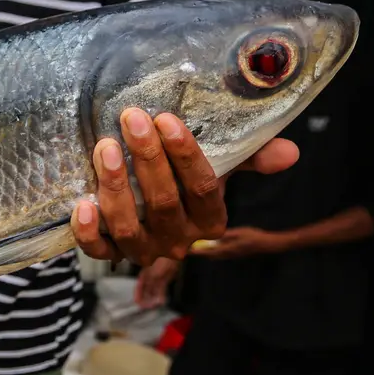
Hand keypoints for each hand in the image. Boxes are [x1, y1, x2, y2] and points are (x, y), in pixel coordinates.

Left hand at [72, 108, 298, 265]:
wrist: (145, 203)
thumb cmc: (183, 177)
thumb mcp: (219, 165)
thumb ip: (250, 156)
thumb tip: (291, 152)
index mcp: (210, 221)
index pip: (204, 189)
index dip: (186, 156)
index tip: (166, 119)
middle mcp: (179, 241)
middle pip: (164, 203)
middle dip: (147, 159)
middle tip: (131, 119)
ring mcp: (145, 251)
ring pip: (129, 228)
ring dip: (116, 187)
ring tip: (105, 148)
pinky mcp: (111, 255)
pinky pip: (99, 252)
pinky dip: (89, 232)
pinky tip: (82, 204)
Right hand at [135, 257, 179, 308]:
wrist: (173, 255)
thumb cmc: (160, 262)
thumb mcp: (152, 274)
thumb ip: (149, 285)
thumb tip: (145, 290)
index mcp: (144, 274)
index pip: (139, 286)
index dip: (138, 295)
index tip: (138, 304)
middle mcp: (150, 277)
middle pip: (146, 290)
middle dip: (146, 299)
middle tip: (147, 307)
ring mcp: (158, 278)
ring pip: (154, 291)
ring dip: (153, 298)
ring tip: (154, 306)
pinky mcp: (166, 279)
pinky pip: (162, 289)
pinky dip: (161, 295)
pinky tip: (162, 301)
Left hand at [189, 227, 288, 259]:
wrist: (265, 244)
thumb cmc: (253, 237)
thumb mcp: (238, 233)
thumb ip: (225, 235)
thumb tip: (212, 235)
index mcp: (226, 249)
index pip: (208, 252)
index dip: (197, 252)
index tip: (187, 251)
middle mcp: (227, 254)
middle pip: (209, 255)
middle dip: (199, 252)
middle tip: (189, 247)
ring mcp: (231, 255)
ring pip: (214, 255)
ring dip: (206, 252)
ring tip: (197, 246)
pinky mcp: (234, 253)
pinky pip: (220, 253)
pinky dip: (212, 250)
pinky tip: (211, 245)